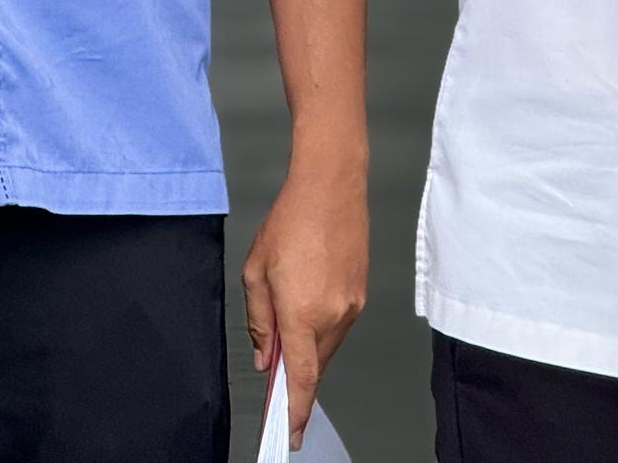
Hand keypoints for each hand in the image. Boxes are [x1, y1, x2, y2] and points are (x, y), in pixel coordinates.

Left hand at [243, 158, 368, 448]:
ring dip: (307, 348)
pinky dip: (320, 328)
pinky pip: (338, 324)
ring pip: (327, 345)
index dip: (294, 411)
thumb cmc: (291, 221)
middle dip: (294, 375)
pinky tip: (305, 308)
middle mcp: (334, 314)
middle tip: (271, 370)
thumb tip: (264, 354)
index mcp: (303, 313)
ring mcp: (352, 304)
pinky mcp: (361, 291)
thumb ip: (259, 320)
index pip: (301, 378)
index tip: (289, 433)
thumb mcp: (256, 272)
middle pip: (314, 365)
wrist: (332, 184)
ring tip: (285, 324)